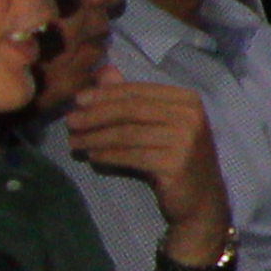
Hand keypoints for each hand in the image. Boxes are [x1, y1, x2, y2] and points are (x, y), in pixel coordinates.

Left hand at [62, 77, 229, 243]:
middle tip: (70, 122)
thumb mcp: (157, 123)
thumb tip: (103, 71)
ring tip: (74, 142)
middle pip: (131, 110)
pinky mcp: (176, 164)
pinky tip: (92, 157)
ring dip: (96, 138)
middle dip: (96, 115)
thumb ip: (132, 97)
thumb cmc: (176, 156)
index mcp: (187, 100)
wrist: (201, 198)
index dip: (105, 94)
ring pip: (128, 134)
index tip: (77, 100)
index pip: (138, 91)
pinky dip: (108, 155)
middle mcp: (190, 116)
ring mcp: (186, 140)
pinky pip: (132, 156)